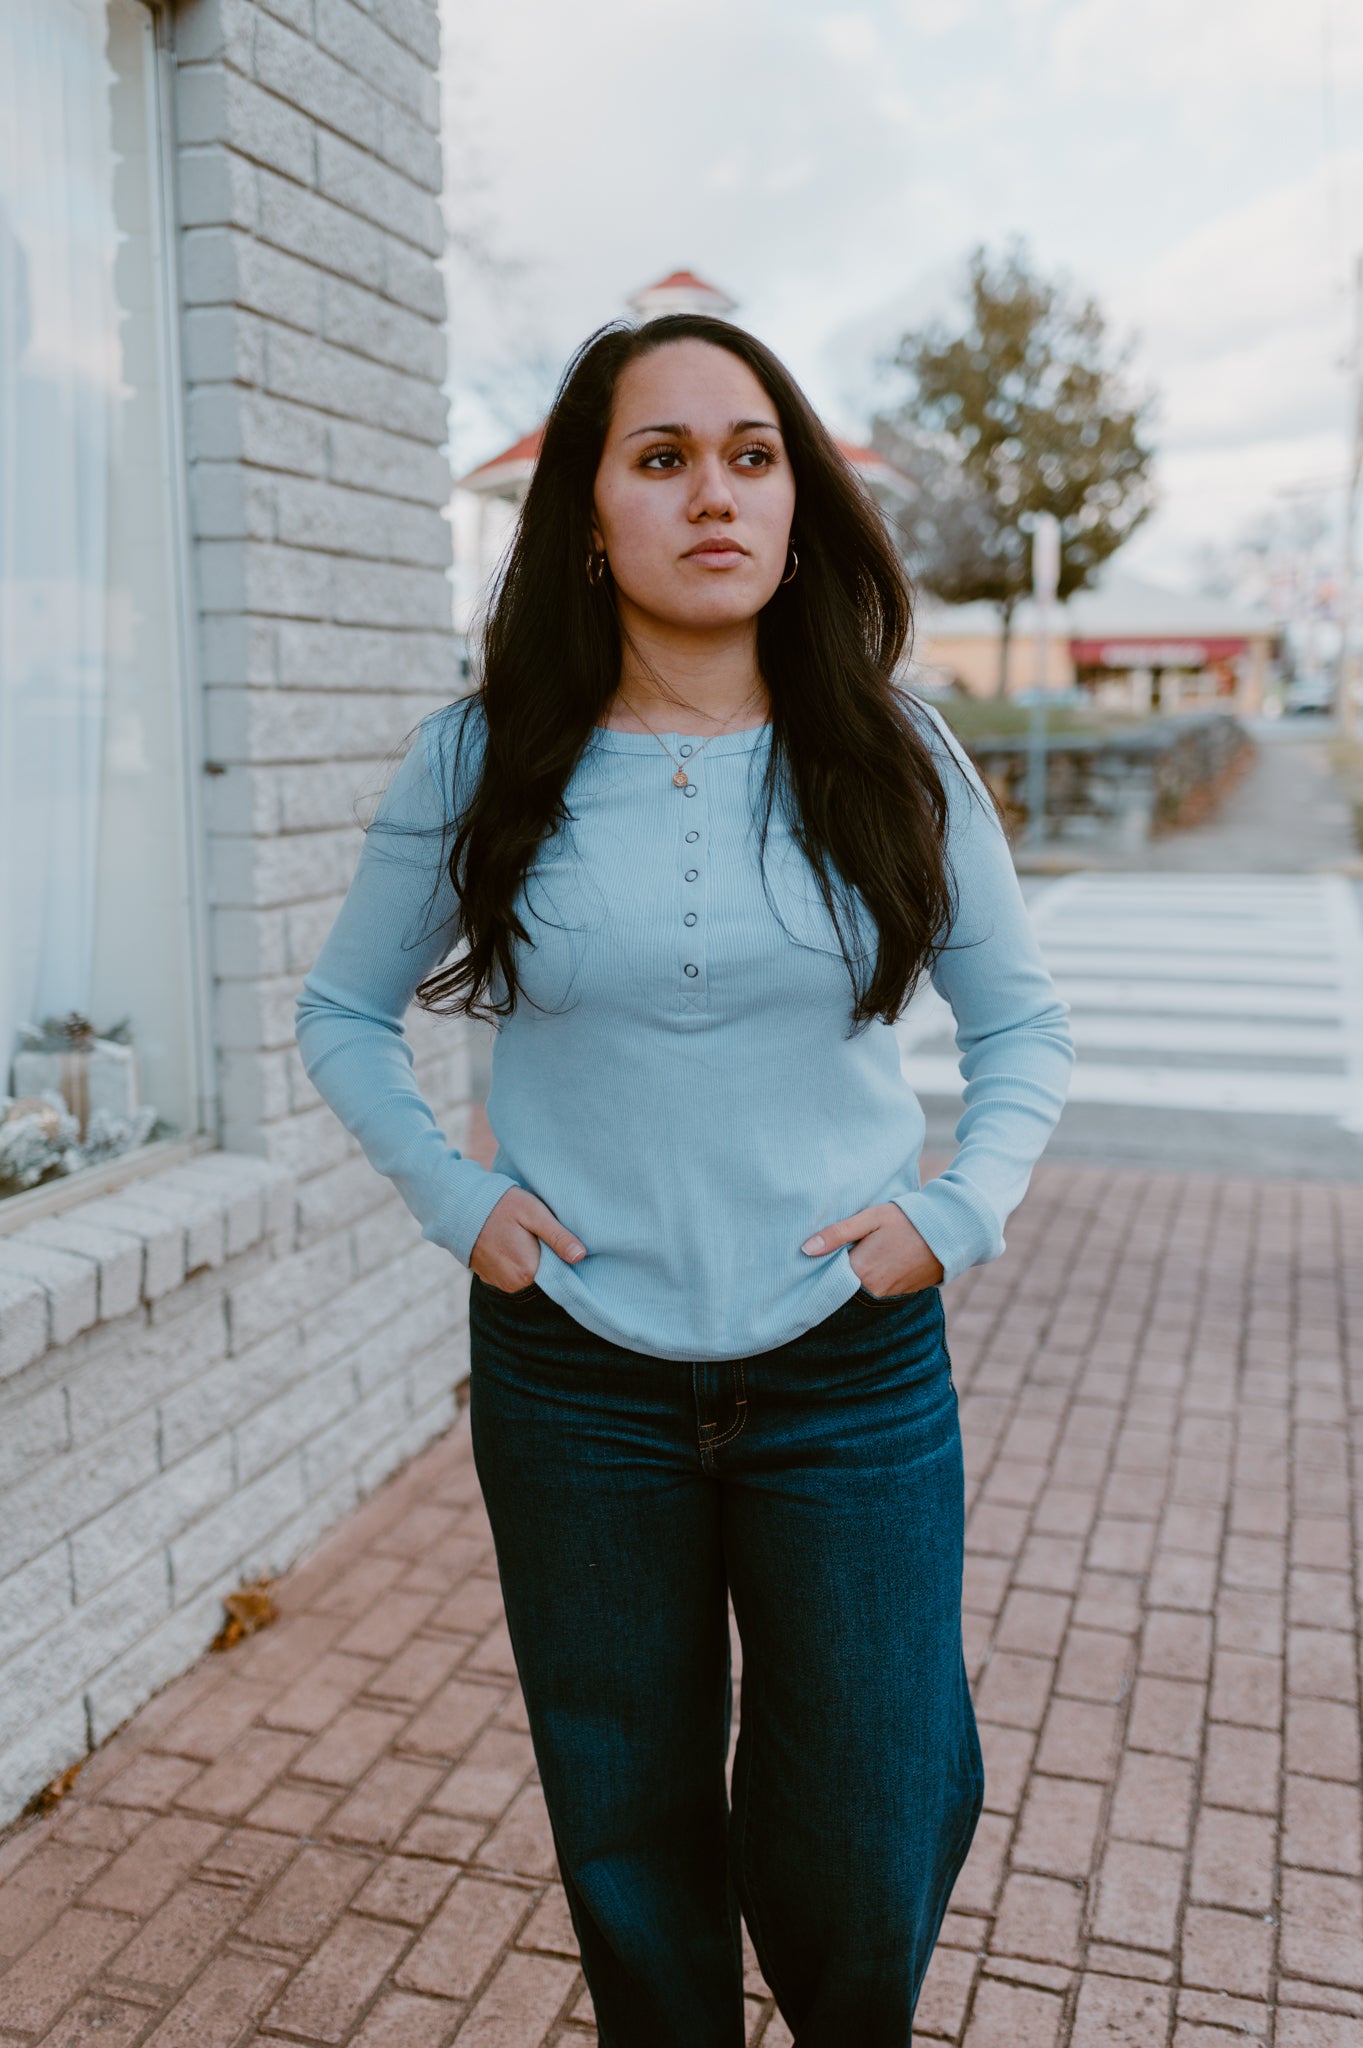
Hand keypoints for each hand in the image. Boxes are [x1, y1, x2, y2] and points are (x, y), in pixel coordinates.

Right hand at [470, 1187, 585, 1292]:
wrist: (459, 1206)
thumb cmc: (500, 1205)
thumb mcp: (534, 1213)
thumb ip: (558, 1237)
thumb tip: (581, 1256)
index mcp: (528, 1271)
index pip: (559, 1272)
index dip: (561, 1255)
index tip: (557, 1238)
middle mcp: (514, 1284)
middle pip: (543, 1274)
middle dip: (545, 1256)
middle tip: (536, 1232)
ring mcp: (500, 1283)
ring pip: (527, 1274)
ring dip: (529, 1258)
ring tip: (521, 1235)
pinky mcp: (490, 1278)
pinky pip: (512, 1273)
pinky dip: (514, 1261)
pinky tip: (510, 1242)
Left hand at [801, 1202, 943, 1297]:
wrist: (950, 1232)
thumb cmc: (906, 1220)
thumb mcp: (870, 1218)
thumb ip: (838, 1234)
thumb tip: (806, 1249)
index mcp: (861, 1272)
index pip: (827, 1280)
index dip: (817, 1270)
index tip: (806, 1263)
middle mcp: (873, 1290)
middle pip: (842, 1288)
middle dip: (833, 1276)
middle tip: (827, 1257)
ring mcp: (888, 1295)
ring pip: (859, 1291)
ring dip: (852, 1278)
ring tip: (849, 1258)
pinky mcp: (901, 1294)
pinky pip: (876, 1291)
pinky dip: (870, 1281)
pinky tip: (871, 1263)